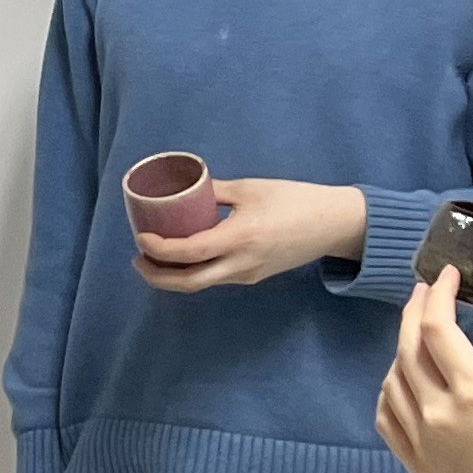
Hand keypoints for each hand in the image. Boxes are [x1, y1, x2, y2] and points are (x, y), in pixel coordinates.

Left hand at [132, 178, 367, 292]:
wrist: (334, 224)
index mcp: (240, 238)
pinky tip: (184, 257)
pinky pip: (216, 278)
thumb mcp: (250, 188)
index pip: (189, 252)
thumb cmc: (295, 200)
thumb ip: (215, 191)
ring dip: (173, 276)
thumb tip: (185, 188)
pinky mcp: (254, 277)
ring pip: (201, 284)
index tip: (141, 238)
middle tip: (138, 259)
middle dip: (156, 276)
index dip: (159, 249)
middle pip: (189, 282)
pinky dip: (194, 271)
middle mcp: (242, 263)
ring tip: (153, 258)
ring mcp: (248, 274)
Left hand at [376, 272, 472, 472]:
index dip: (438, 294)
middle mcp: (437, 415)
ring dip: (401, 349)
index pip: (439, 328)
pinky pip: (388, 418)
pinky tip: (403, 382)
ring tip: (421, 332)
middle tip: (427, 290)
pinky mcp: (417, 468)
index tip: (447, 274)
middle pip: (408, 348)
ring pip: (392, 381)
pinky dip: (390, 390)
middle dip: (416, 312)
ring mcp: (421, 444)